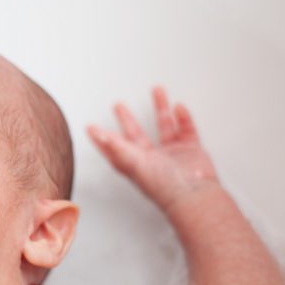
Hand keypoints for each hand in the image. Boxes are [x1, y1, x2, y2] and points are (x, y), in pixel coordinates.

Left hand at [87, 87, 217, 209]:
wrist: (194, 194)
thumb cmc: (164, 187)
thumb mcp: (135, 164)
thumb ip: (118, 148)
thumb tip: (99, 137)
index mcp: (134, 162)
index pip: (113, 148)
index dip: (101, 139)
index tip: (90, 128)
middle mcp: (151, 158)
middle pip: (135, 135)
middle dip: (127, 120)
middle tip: (118, 105)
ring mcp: (171, 154)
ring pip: (164, 125)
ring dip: (160, 108)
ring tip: (157, 90)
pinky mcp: (190, 150)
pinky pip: (186, 129)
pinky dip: (183, 117)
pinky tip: (179, 107)